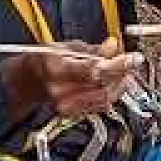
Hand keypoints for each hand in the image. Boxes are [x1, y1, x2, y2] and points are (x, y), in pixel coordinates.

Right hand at [3, 38, 143, 118]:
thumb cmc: (44, 60)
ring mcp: (66, 105)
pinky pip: (99, 105)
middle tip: (133, 62)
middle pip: (102, 86)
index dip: (116, 65)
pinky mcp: (72, 114)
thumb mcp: (66, 46)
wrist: (28, 82)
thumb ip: (92, 49)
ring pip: (104, 98)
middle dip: (122, 74)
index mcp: (56, 69)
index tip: (132, 58)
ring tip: (126, 72)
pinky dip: (111, 94)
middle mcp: (61, 91)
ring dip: (120, 85)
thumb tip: (113, 46)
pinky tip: (115, 84)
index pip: (93, 70)